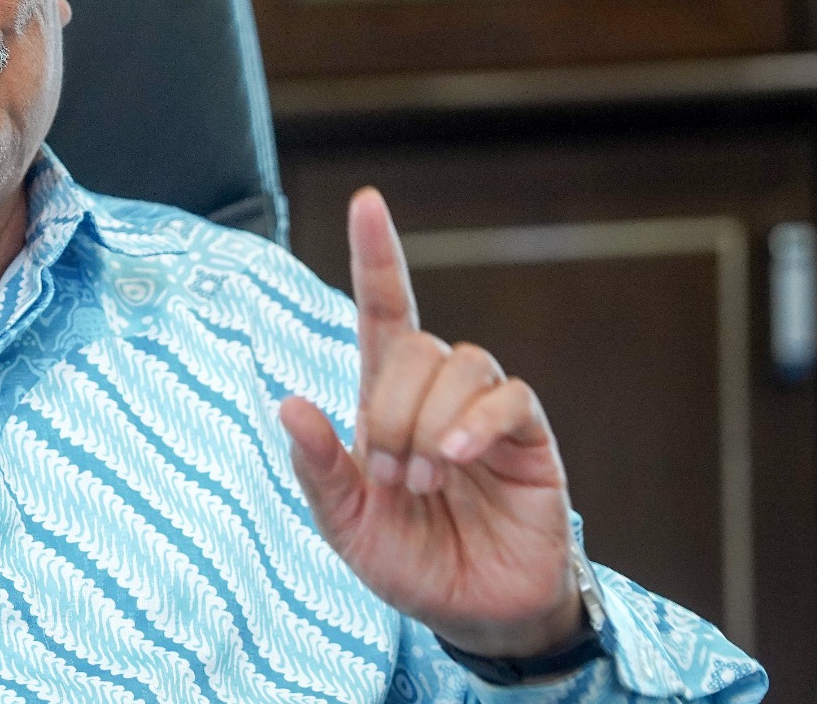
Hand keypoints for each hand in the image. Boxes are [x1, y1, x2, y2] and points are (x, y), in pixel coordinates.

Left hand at [280, 188, 583, 658]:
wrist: (473, 615)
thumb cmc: (408, 561)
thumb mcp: (345, 524)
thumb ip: (318, 468)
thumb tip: (288, 402)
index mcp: (386, 401)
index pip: (384, 311)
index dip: (378, 256)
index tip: (367, 201)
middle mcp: (436, 395)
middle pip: (416, 345)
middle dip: (392, 410)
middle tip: (391, 478)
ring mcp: (485, 413)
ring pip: (462, 363)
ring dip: (429, 422)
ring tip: (423, 482)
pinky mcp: (529, 439)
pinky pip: (510, 398)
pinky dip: (476, 423)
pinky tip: (456, 461)